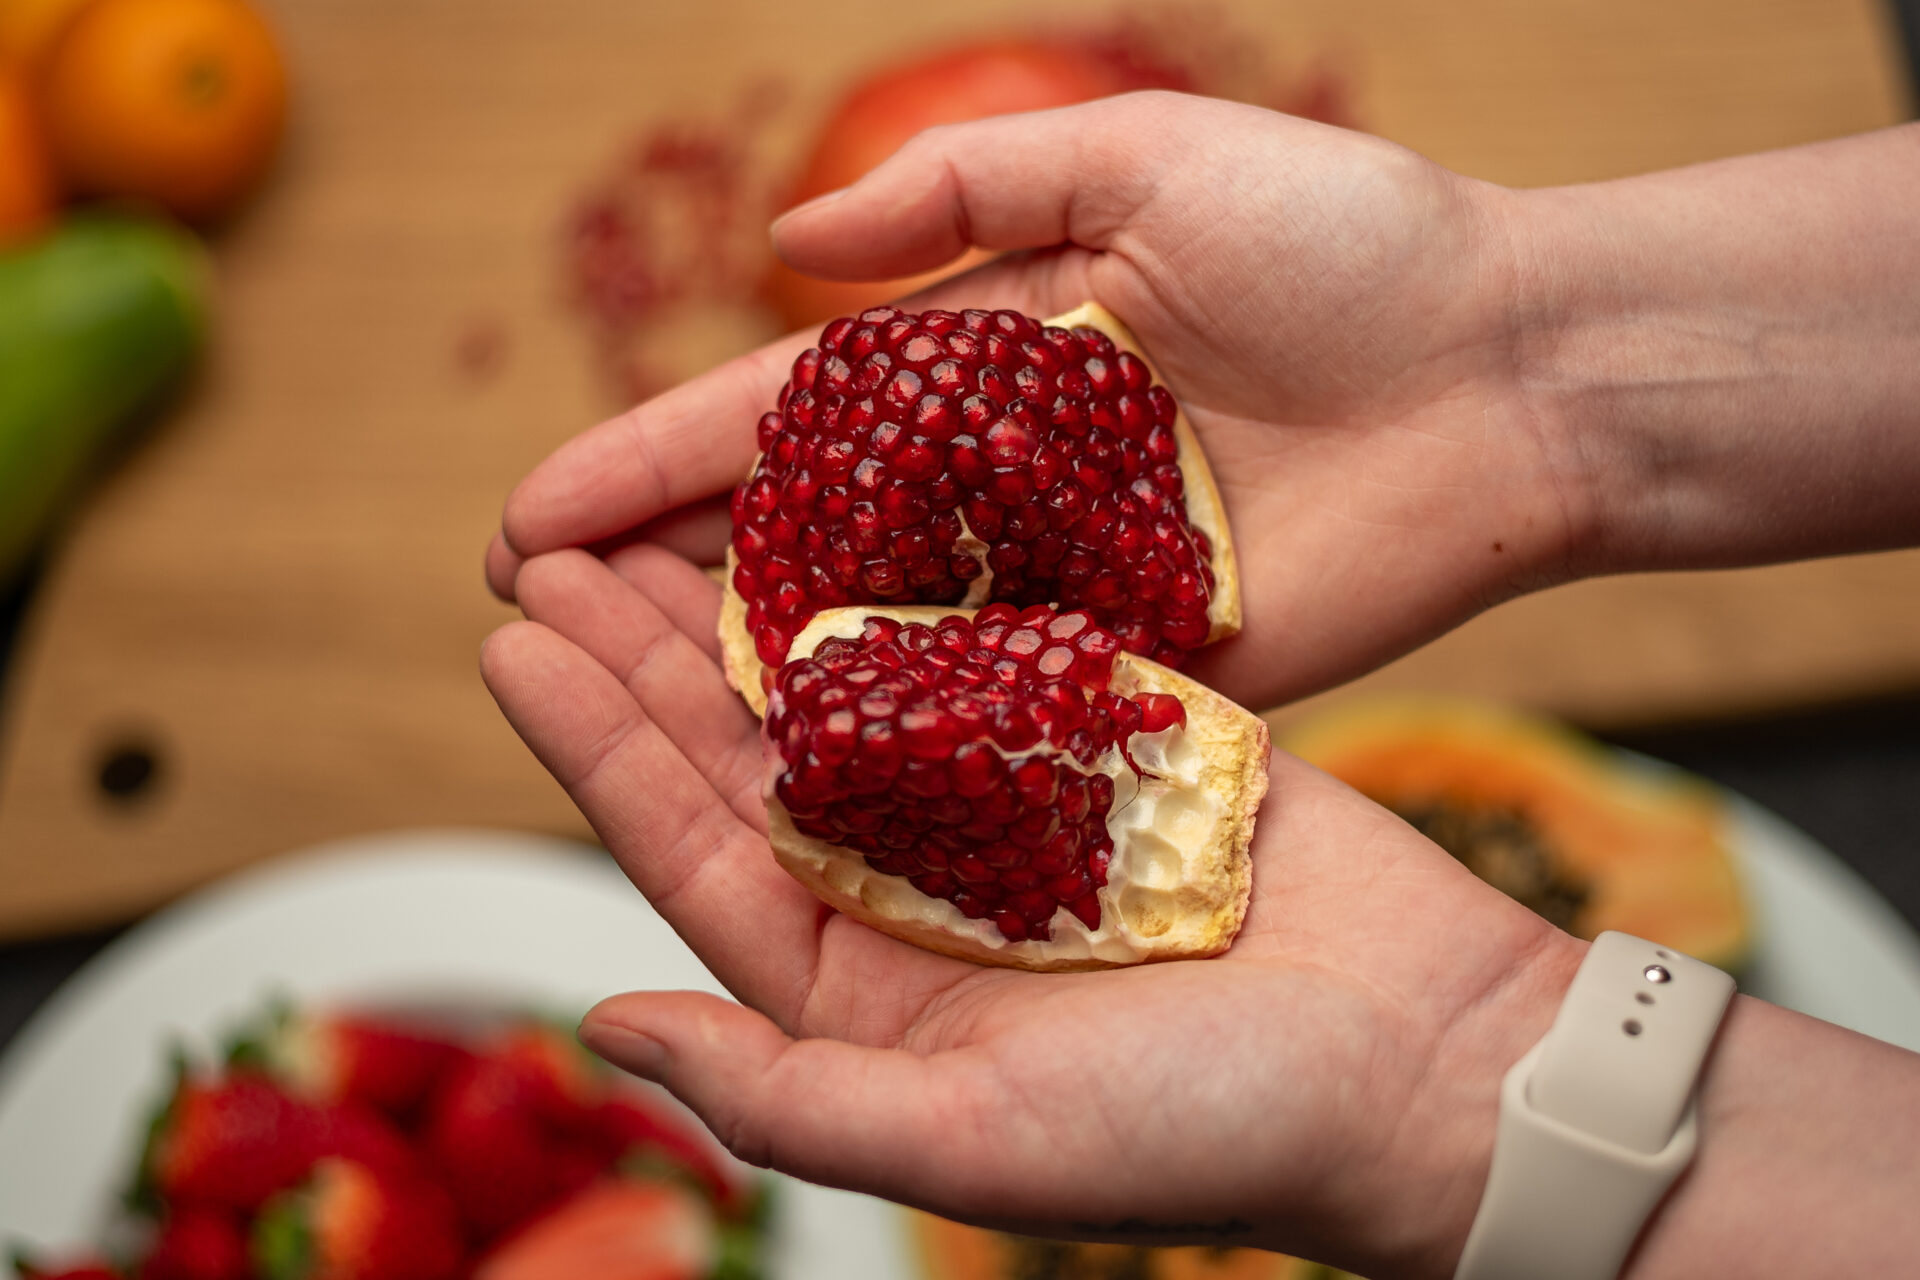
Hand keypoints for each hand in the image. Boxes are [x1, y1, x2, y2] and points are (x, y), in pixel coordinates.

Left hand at [480, 543, 1577, 1278]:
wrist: (1422, 1058)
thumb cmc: (1207, 1132)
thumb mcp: (973, 1143)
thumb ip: (785, 1094)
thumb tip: (602, 1027)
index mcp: (865, 988)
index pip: (693, 850)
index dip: (596, 748)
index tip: (511, 644)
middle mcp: (917, 889)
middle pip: (747, 750)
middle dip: (648, 650)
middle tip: (554, 548)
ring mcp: (1008, 803)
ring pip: (849, 682)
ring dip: (756, 596)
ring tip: (664, 508)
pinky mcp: (1103, 734)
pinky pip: (982, 644)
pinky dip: (912, 572)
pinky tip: (839, 502)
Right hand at [487, 92, 1580, 711]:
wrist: (1514, 376)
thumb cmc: (1351, 247)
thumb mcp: (1145, 158)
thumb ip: (970, 184)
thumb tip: (792, 246)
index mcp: (990, 360)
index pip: (782, 421)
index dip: (653, 466)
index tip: (530, 516)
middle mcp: (1002, 487)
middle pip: (797, 542)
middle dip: (658, 578)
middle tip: (523, 622)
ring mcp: (1061, 591)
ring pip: (870, 639)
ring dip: (739, 670)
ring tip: (598, 702)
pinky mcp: (1135, 677)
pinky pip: (987, 713)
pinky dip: (884, 738)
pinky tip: (774, 773)